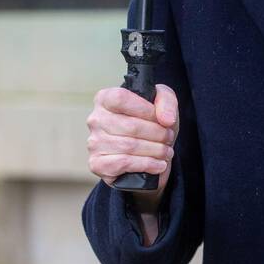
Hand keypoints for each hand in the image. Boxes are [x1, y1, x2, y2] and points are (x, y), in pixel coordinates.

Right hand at [86, 84, 178, 202]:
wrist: (147, 152)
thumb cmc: (151, 122)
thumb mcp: (163, 102)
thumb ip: (166, 101)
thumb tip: (167, 119)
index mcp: (105, 99)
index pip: (121, 99)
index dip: (146, 110)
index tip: (162, 119)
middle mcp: (95, 119)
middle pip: (130, 126)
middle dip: (158, 134)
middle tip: (169, 138)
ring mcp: (94, 143)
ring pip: (129, 146)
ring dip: (156, 151)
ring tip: (167, 151)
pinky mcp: (97, 164)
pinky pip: (124, 163)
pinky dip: (147, 164)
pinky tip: (159, 165)